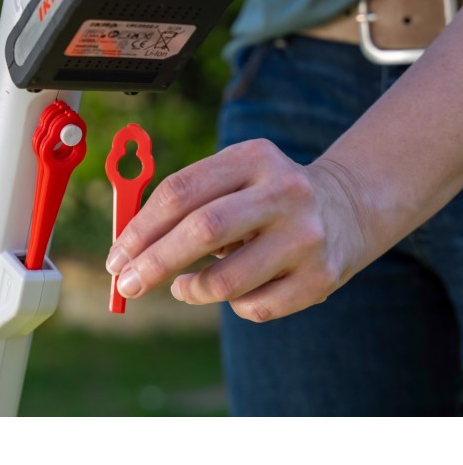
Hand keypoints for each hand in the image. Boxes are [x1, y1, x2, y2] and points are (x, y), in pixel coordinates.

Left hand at [104, 138, 369, 321]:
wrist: (347, 207)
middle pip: (202, 230)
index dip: (140, 228)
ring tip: (183, 286)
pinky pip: (254, 307)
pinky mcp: (322, 277)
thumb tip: (127, 250)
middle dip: (153, 263)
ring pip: (226, 281)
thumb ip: (182, 202)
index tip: (116, 257)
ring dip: (191, 290)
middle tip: (126, 286)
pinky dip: (232, 304)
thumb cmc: (263, 197)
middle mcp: (285, 191)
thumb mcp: (232, 178)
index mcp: (253, 157)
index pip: (180, 191)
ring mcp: (307, 236)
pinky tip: (237, 289)